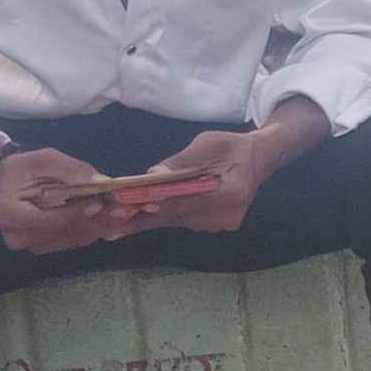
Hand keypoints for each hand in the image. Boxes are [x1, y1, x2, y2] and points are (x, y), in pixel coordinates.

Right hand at [0, 147, 134, 256]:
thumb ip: (71, 170)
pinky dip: (97, 228)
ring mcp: (32, 244)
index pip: (48, 219)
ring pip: (75, 238)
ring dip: (103, 226)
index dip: (75, 212)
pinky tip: (116, 218)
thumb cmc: (24, 168)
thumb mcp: (45, 160)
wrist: (6, 183)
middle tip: (127, 209)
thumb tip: (102, 182)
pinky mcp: (46, 246)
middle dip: (99, 220)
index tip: (98, 203)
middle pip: (66, 231)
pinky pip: (76, 239)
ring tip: (127, 211)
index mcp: (9, 213)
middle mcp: (18, 236)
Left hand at [124, 118, 311, 234]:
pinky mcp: (217, 226)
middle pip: (177, 215)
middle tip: (111, 221)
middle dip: (142, 216)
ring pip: (179, 220)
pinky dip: (164, 217)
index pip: (185, 200)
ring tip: (117, 221)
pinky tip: (141, 216)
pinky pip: (185, 221)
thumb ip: (182, 161)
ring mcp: (221, 224)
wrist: (259, 159)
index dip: (155, 203)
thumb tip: (154, 175)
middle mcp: (225, 215)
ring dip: (149, 218)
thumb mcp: (209, 144)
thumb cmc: (232, 147)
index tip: (127, 206)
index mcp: (229, 192)